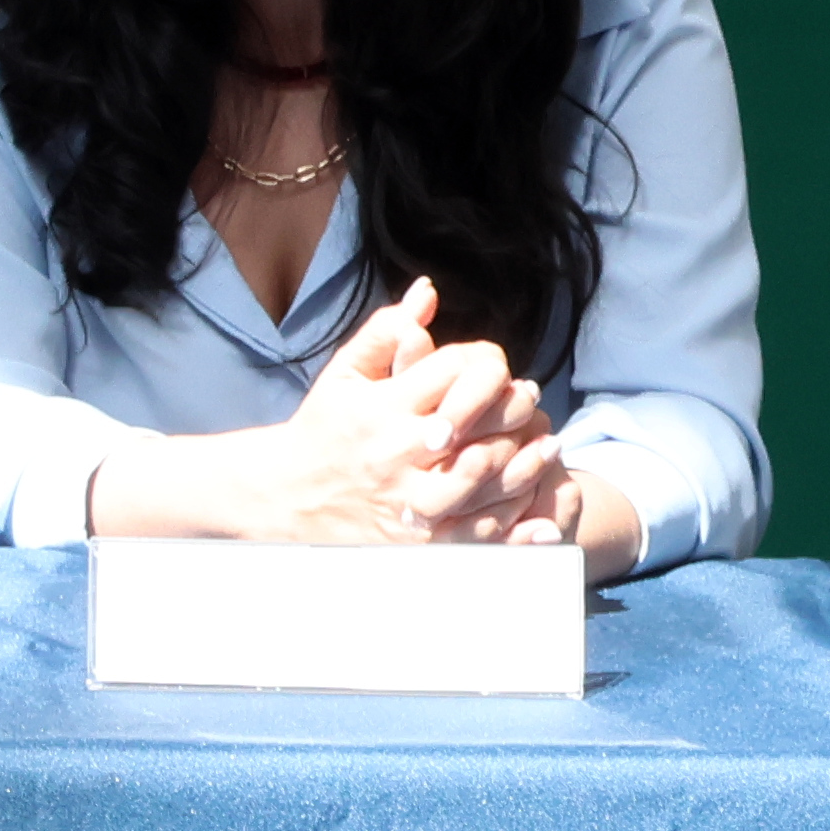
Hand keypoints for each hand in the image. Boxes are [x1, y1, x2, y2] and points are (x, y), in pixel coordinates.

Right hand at [137, 283, 549, 547]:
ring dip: (522, 463)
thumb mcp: (345, 373)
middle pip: (474, 424)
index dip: (485, 367)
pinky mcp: (413, 539)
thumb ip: (386, 331)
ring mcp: (406, 498)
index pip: (451, 373)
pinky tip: (528, 499)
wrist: (283, 496)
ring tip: (547, 448)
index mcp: (384, 406)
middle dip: (513, 410)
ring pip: (480, 478)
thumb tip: (427, 291)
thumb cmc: (323, 428)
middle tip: (533, 403)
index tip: (502, 372)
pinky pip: (472, 530)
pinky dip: (508, 517)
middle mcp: (397, 451)